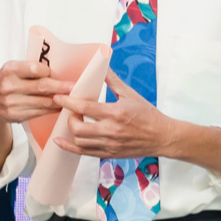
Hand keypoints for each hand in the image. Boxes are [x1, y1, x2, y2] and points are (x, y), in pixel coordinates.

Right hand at [0, 60, 74, 123]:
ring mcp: (12, 103)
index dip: (48, 71)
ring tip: (71, 98)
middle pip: (41, 87)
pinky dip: (52, 109)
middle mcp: (9, 86)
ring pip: (43, 102)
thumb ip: (29, 68)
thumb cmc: (5, 81)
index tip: (56, 74)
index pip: (35, 68)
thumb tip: (57, 71)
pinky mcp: (16, 116)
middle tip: (74, 87)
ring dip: (60, 100)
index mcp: (10, 70)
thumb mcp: (12, 69)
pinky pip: (39, 112)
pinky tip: (60, 106)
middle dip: (61, 87)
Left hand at [54, 73, 175, 157]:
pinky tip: (61, 141)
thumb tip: (102, 66)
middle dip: (70, 118)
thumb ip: (113, 81)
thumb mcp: (131, 94)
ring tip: (75, 122)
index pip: (84, 108)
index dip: (68, 102)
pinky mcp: (109, 154)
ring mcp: (109, 144)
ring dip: (71, 131)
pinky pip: (84, 153)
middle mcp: (111, 130)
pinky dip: (69, 147)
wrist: (162, 137)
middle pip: (77, 127)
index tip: (58, 97)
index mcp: (116, 113)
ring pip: (79, 141)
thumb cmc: (148, 115)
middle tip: (73, 111)